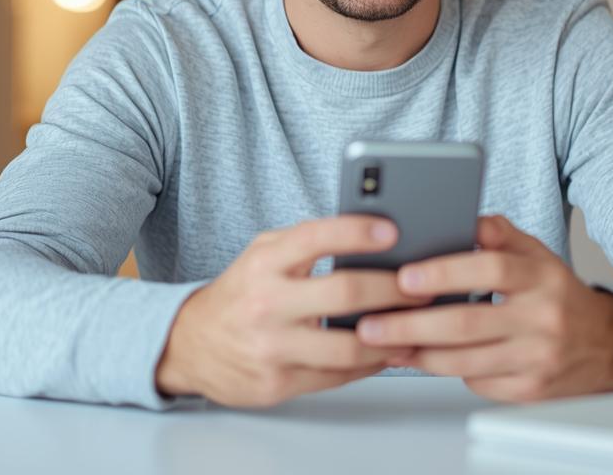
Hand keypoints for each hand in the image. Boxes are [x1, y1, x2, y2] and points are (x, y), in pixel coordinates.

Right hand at [154, 215, 424, 407]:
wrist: (189, 345)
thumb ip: (307, 243)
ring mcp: (272, 347)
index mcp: (265, 262)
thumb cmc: (241, 293)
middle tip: (423, 286)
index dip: (356, 231)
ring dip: (392, 337)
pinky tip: (389, 351)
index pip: (315, 237)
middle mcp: (266, 303)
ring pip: (349, 347)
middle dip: (394, 289)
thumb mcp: (263, 254)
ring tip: (416, 325)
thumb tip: (371, 233)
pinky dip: (371, 364)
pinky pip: (339, 377)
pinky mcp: (278, 382)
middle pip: (344, 293)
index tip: (392, 229)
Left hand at [356, 215, 612, 402]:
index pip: (490, 269)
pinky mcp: (530, 390)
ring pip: (464, 360)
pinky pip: (476, 381)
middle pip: (467, 323)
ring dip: (417, 353)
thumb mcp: (537, 255)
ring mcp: (537, 359)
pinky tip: (419, 358)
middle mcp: (542, 319)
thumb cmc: (558, 295)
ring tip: (382, 341)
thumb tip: (462, 215)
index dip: (445, 272)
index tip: (405, 277)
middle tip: (372, 321)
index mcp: (541, 277)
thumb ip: (500, 233)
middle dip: (411, 325)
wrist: (609, 346)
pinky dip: (445, 370)